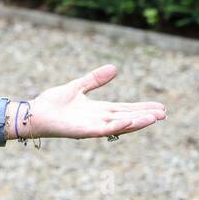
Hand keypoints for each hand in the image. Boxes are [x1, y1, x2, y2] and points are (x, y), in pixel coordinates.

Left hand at [28, 64, 165, 138]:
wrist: (33, 114)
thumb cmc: (52, 104)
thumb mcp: (78, 87)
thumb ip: (95, 79)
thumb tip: (115, 68)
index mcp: (98, 111)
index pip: (125, 109)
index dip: (142, 108)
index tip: (160, 107)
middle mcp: (98, 120)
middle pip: (127, 117)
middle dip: (145, 116)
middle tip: (164, 114)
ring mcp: (91, 127)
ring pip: (120, 124)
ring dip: (137, 122)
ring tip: (154, 118)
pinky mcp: (82, 131)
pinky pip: (103, 129)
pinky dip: (117, 125)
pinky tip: (129, 120)